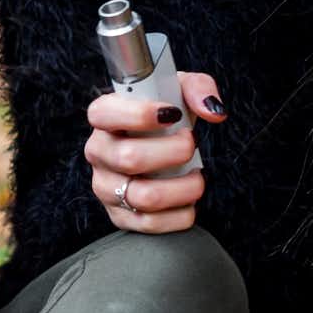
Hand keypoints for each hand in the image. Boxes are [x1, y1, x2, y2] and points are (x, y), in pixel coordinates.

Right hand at [85, 70, 226, 232]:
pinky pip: (151, 224)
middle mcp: (98, 152)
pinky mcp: (119, 216)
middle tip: (191, 145)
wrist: (161, 153)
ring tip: (196, 176)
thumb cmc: (166, 120)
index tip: (171, 114)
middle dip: (174, 152)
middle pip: (130, 158)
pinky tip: (187, 198)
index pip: (103, 114)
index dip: (138, 115)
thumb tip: (213, 111)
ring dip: (184, 188)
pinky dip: (180, 214)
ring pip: (145, 197)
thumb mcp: (179, 92)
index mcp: (104, 117)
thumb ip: (198, 88)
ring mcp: (105, 186)